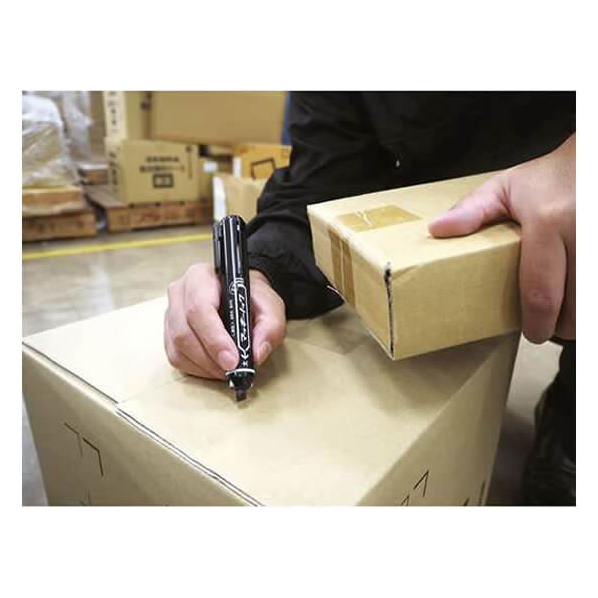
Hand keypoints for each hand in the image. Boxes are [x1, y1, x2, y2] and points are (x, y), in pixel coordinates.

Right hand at [164, 264, 285, 378]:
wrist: (240, 296)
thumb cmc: (251, 298)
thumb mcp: (271, 307)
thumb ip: (270, 328)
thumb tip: (256, 354)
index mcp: (201, 277)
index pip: (199, 308)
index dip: (214, 338)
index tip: (232, 359)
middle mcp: (180, 293)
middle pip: (184, 332)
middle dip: (210, 358)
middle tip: (232, 370)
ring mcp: (170, 313)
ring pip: (178, 348)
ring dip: (205, 366)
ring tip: (227, 369)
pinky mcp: (169, 333)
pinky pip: (176, 357)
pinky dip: (197, 369)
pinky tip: (215, 367)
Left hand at [428, 134, 574, 343]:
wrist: (591, 161)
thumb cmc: (545, 179)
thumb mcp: (503, 188)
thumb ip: (471, 210)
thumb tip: (437, 230)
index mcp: (547, 222)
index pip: (541, 291)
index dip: (537, 323)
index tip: (532, 333)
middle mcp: (581, 232)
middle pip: (574, 307)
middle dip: (559, 326)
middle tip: (546, 326)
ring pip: (593, 306)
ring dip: (578, 318)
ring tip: (562, 312)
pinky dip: (589, 302)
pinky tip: (576, 296)